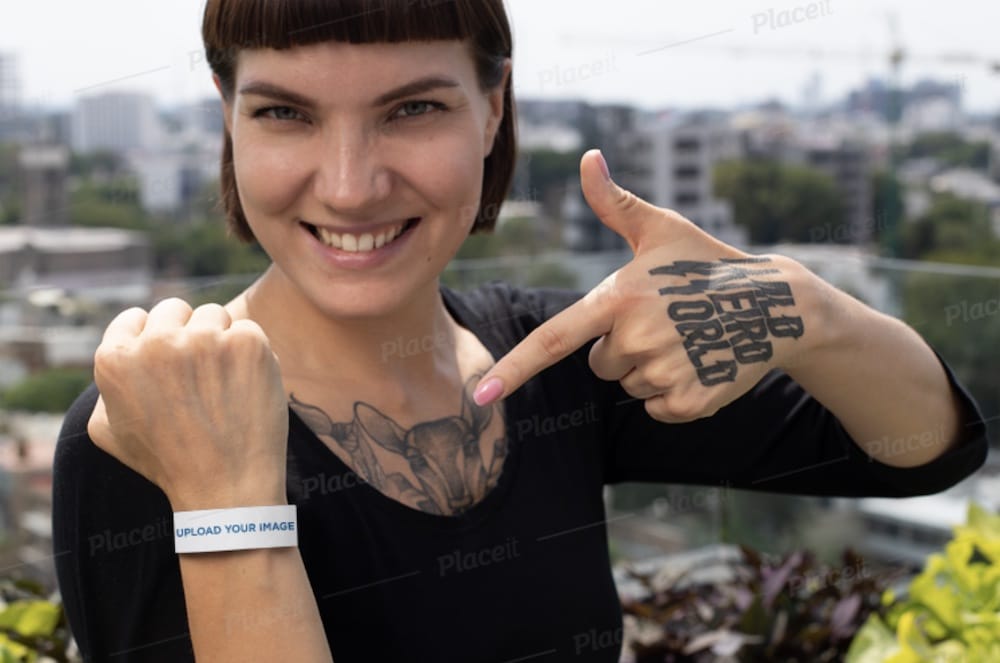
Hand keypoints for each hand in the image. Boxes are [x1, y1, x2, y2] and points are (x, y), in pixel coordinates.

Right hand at [88, 298, 288, 509]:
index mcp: (115, 359)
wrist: (226, 488)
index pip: (135, 319)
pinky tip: (244, 386)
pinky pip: (246, 330)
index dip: (152, 340)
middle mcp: (157, 343)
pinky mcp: (246, 343)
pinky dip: (248, 354)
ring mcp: (205, 340)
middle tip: (197, 376)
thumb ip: (107, 384)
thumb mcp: (109, 431)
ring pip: (213, 314)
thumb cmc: (167, 463)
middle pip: (174, 309)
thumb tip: (120, 350)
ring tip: (220, 385)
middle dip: (185, 334)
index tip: (168, 366)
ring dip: (218, 340)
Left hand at [473, 150, 816, 422]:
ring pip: (630, 386)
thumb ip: (614, 202)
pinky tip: (701, 361)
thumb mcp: (660, 228)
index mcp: (619, 298)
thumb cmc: (705, 262)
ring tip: (687, 338)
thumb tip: (587, 158)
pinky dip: (675, 393)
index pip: (554, 339)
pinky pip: (657, 408)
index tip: (481, 396)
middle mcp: (637, 338)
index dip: (514, 368)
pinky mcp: (692, 402)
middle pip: (600, 365)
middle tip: (665, 322)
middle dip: (623, 348)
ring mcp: (666, 372)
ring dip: (651, 369)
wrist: (775, 304)